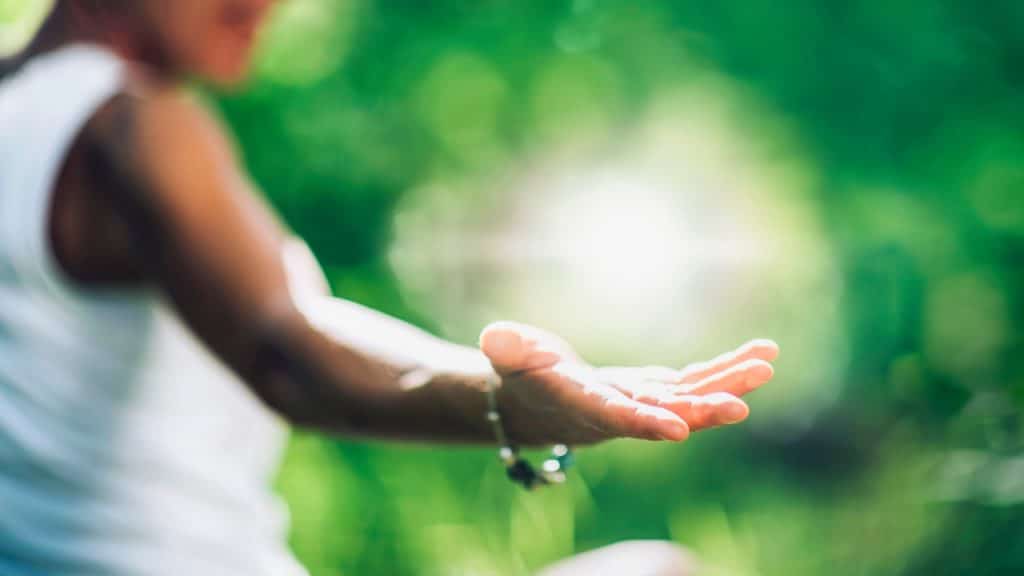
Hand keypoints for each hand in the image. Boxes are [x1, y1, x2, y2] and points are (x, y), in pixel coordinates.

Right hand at [479, 322, 777, 445]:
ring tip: (767, 364)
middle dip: (703, 409)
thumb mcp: (508, 356)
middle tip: (740, 406)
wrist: (537, 396)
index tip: (678, 429)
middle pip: (667, 413)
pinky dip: (728, 368)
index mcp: (585, 407)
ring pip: (693, 396)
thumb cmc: (518, 373)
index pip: (616, 418)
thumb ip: (508, 349)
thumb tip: (497, 338)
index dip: (645, 423)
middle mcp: (623, 411)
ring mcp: (646, 402)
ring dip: (729, 383)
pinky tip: (762, 355)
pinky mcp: (660, 389)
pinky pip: (699, 380)